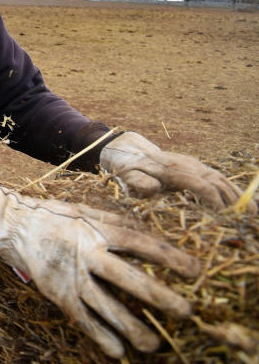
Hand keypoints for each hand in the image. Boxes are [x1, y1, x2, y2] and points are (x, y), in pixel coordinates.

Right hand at [0, 188, 199, 357]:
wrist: (11, 225)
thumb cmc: (52, 215)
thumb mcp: (84, 209)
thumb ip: (115, 220)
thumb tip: (147, 229)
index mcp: (96, 229)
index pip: (140, 244)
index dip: (169, 257)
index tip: (194, 271)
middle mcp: (86, 253)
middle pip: (127, 278)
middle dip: (158, 296)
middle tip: (185, 312)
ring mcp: (71, 275)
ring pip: (105, 305)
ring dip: (131, 327)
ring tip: (154, 344)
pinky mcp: (57, 292)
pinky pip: (82, 318)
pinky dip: (99, 336)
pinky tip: (117, 351)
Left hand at [100, 132, 255, 212]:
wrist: (127, 148)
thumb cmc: (125, 167)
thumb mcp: (125, 174)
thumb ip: (138, 181)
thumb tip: (154, 186)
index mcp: (172, 170)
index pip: (201, 185)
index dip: (214, 200)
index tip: (225, 217)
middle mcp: (188, 165)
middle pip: (218, 183)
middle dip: (234, 203)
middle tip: (246, 223)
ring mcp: (194, 165)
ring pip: (222, 180)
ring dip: (239, 197)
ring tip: (253, 216)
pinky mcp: (197, 167)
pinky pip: (220, 178)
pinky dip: (235, 191)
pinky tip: (248, 205)